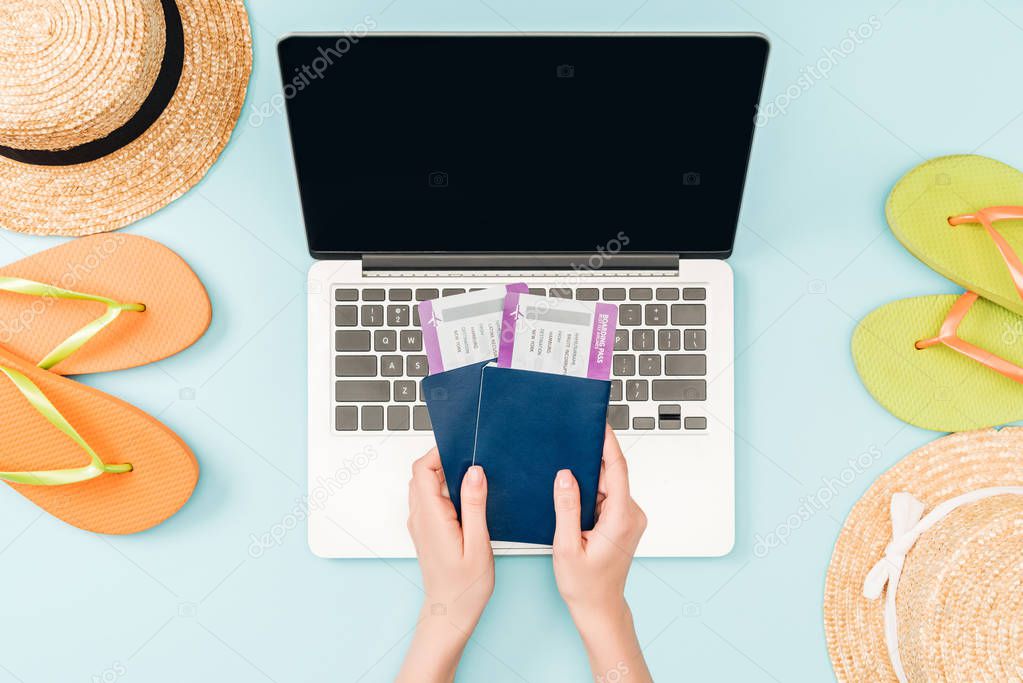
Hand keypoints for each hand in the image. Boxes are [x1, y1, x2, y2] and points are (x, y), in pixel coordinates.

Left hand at [397, 449, 493, 682]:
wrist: (450, 612)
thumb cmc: (466, 586)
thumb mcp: (478, 543)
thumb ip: (475, 504)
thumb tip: (474, 471)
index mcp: (431, 517)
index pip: (422, 470)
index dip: (438, 452)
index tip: (461, 447)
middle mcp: (420, 518)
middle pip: (421, 474)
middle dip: (443, 460)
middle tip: (471, 459)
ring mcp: (420, 524)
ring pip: (424, 486)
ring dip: (443, 475)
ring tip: (473, 477)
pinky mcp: (426, 530)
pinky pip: (429, 500)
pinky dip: (443, 490)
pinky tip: (466, 498)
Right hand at [552, 425, 651, 682]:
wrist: (599, 608)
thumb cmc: (584, 584)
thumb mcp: (567, 546)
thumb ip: (566, 508)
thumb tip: (565, 476)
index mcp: (621, 518)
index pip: (618, 469)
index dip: (608, 443)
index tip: (599, 423)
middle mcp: (631, 514)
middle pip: (613, 474)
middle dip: (592, 456)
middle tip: (571, 437)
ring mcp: (629, 518)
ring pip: (609, 484)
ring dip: (590, 474)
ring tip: (566, 464)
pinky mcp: (623, 521)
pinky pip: (608, 495)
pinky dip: (593, 489)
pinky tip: (574, 487)